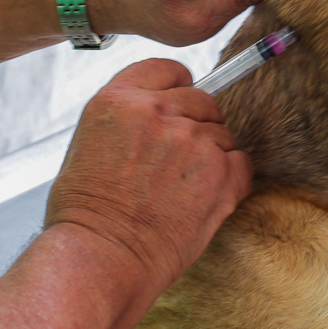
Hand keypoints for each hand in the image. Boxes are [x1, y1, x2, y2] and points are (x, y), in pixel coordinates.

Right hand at [44, 59, 252, 286]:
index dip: (177, 87)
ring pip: (222, 134)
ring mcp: (191, 140)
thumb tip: (162, 111)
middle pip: (202, 100)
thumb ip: (128, 118)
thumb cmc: (86, 215)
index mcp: (118, 100)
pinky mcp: (219, 173)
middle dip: (196, 126)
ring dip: (211, 158)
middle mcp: (156, 112)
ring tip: (180, 192)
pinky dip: (230, 181)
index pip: (168, 69)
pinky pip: (241, 164)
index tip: (177, 106)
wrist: (100, 259)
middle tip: (177, 164)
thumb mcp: (88, 144)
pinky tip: (201, 201)